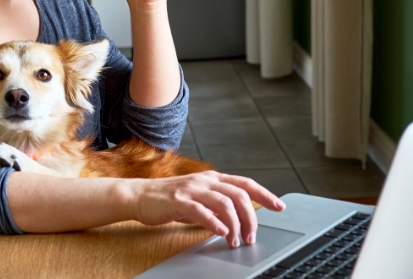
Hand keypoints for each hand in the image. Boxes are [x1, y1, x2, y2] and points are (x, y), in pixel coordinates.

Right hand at [130, 171, 285, 247]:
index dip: (264, 194)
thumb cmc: (169, 199)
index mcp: (211, 178)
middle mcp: (204, 181)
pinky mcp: (178, 201)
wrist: (139, 195)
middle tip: (251, 236)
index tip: (280, 207)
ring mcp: (191, 189)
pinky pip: (200, 211)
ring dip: (235, 224)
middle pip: (238, 194)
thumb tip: (238, 219)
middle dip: (251, 217)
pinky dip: (214, 222)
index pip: (244, 183)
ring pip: (223, 202)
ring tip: (236, 240)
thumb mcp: (198, 198)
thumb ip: (217, 204)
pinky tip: (221, 233)